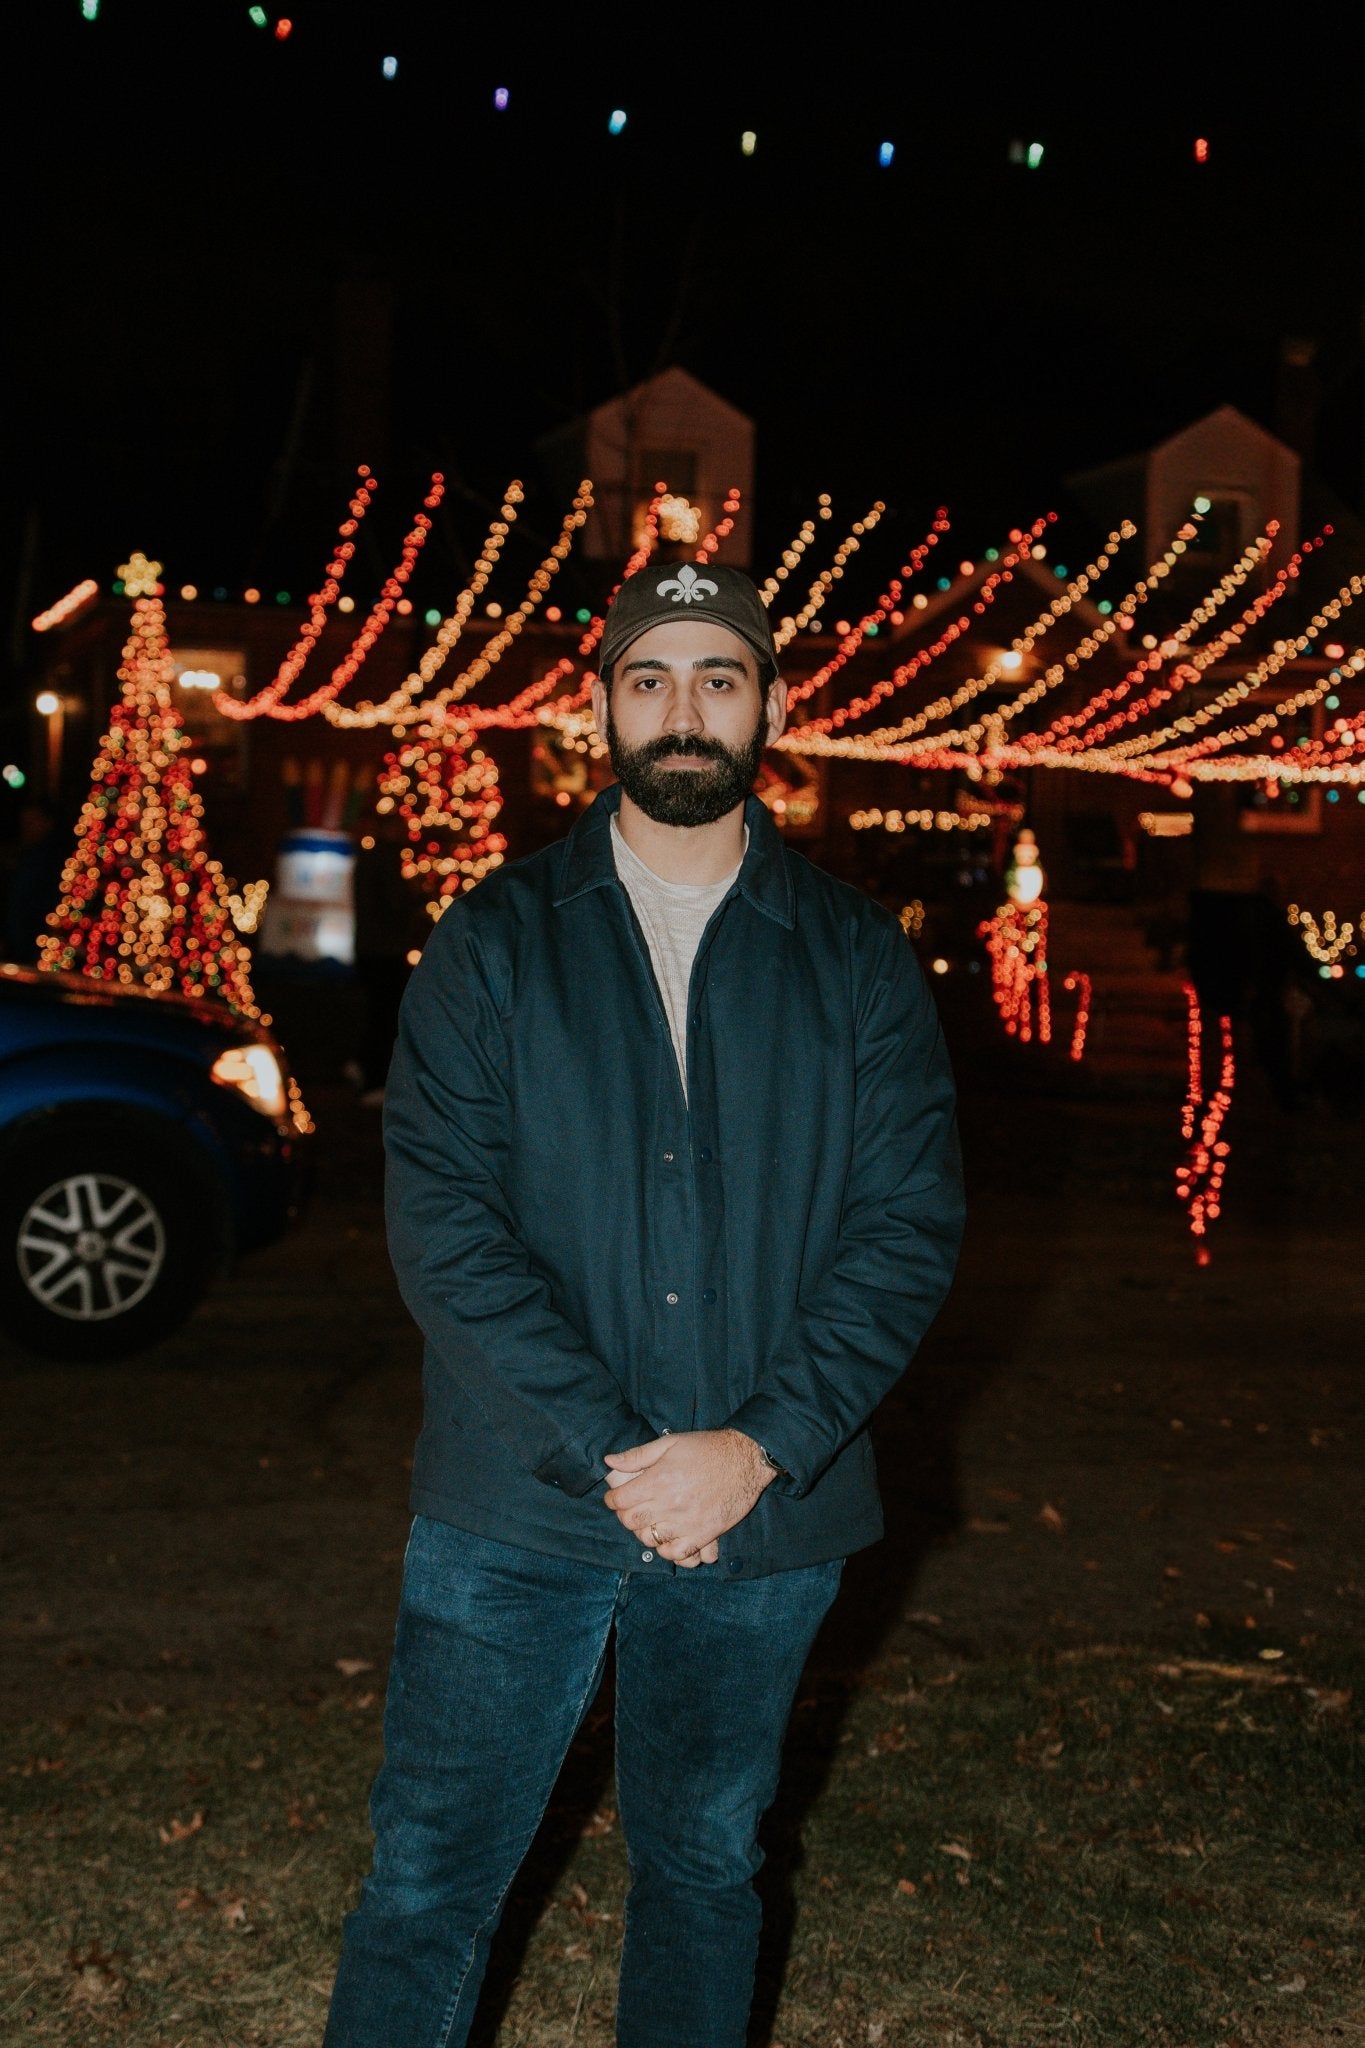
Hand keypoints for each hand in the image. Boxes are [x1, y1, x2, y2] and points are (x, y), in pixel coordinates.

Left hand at [602, 1429, 774, 1567]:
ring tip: (649, 1523)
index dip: (612, 1500)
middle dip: (625, 1516)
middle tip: (629, 1510)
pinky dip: (667, 1550)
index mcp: (659, 1480)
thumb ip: (638, 1455)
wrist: (746, 1459)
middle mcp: (670, 1504)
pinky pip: (677, 1553)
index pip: (621, 1500)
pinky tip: (668, 1538)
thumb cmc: (707, 1448)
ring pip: (650, 1540)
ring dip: (644, 1532)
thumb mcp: (670, 1443)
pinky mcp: (704, 1534)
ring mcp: (687, 1522)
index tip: (613, 1499)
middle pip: (631, 1522)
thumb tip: (609, 1461)